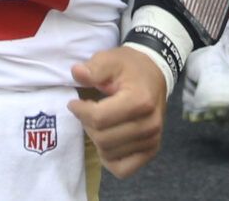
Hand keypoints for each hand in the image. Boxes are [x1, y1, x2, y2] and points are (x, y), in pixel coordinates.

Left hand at [67, 46, 167, 179]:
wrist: (154, 74)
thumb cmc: (129, 67)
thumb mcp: (111, 59)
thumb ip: (94, 67)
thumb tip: (76, 73)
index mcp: (140, 101)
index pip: (99, 118)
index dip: (80, 111)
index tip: (74, 103)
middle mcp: (150, 124)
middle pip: (103, 138)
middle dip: (87, 125)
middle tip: (86, 112)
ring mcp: (153, 140)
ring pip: (109, 154)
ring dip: (97, 140)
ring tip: (99, 122)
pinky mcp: (151, 151)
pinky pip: (123, 170)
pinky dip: (110, 159)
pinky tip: (107, 142)